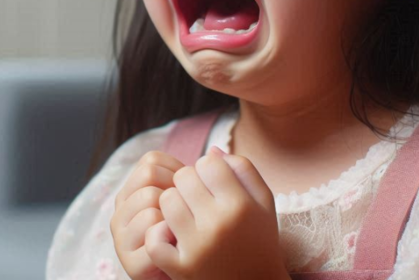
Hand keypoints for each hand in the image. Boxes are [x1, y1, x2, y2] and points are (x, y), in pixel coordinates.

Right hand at [112, 151, 185, 279]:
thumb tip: (218, 151)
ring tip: (183, 230)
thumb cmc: (193, 233)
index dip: (178, 173)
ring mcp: (122, 237)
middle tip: (188, 213)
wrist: (192, 274)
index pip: (151, 161)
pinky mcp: (131, 263)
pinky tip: (179, 245)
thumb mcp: (189, 198)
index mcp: (131, 191)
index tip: (189, 193)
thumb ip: (193, 176)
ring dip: (174, 216)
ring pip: (149, 203)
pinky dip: (171, 238)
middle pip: (149, 177)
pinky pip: (154, 236)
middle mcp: (121, 211)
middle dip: (176, 193)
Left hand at [146, 146, 289, 279]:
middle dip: (189, 184)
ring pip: (166, 200)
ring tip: (186, 215)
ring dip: (173, 205)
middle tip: (199, 199)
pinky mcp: (181, 268)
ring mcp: (198, 247)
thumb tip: (211, 150)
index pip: (208, 162)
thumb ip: (243, 170)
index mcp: (241, 205)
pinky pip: (154, 238)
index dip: (208, 169)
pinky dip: (159, 235)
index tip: (214, 184)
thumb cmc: (259, 240)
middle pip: (184, 177)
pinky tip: (172, 237)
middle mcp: (219, 224)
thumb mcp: (264, 204)